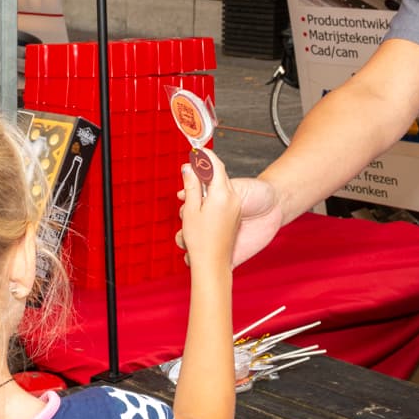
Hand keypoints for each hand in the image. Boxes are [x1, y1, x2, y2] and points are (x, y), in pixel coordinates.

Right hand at [178, 150, 240, 271]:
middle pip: (213, 180)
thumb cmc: (205, 241)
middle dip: (198, 182)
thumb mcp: (193, 211)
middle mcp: (229, 200)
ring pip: (214, 195)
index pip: (214, 166)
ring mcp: (233, 212)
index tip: (196, 149)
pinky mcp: (233, 223)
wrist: (217, 269)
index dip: (205, 156)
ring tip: (188, 215)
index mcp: (220, 194)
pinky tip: (197, 225)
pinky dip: (208, 210)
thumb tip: (188, 167)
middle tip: (185, 190)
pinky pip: (219, 209)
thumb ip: (193, 187)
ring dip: (201, 199)